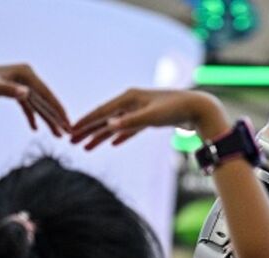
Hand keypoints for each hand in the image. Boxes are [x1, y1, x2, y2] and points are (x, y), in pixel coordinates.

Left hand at [0, 64, 70, 135]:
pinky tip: (36, 129)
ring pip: (38, 105)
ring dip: (48, 120)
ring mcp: (20, 84)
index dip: (58, 110)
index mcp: (25, 73)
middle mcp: (25, 77)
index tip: (69, 123)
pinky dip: (32, 118)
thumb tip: (25, 94)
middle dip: (57, 118)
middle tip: (70, 133)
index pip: (47, 94)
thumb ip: (8, 90)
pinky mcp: (13, 92)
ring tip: (59, 135)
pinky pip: (28, 107)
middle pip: (45, 101)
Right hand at [70, 89, 228, 149]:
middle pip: (104, 118)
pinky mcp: (148, 118)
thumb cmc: (175, 110)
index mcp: (128, 98)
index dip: (86, 123)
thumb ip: (130, 122)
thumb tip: (109, 126)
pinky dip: (120, 135)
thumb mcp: (151, 117)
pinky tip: (113, 143)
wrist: (198, 108)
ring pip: (115, 125)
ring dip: (100, 136)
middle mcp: (131, 102)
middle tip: (72, 141)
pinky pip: (129, 128)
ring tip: (86, 147)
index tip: (71, 131)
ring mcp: (140, 110)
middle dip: (88, 131)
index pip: (101, 112)